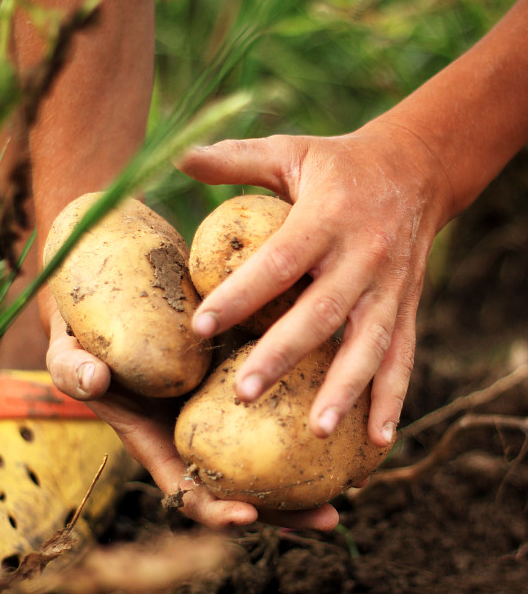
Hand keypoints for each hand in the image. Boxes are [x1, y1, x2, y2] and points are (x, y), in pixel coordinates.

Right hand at [45, 309, 338, 531]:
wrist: (110, 293)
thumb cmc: (83, 329)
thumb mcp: (68, 350)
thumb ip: (73, 367)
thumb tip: (95, 379)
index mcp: (158, 441)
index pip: (187, 491)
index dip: (215, 511)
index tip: (248, 520)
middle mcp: (197, 432)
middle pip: (244, 485)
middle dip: (285, 509)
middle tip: (331, 516)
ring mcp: (223, 408)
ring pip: (271, 450)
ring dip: (311, 470)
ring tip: (359, 478)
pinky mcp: (243, 375)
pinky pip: (280, 401)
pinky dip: (310, 411)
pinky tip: (347, 407)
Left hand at [178, 120, 451, 445]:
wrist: (418, 168)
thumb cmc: (339, 164)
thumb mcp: (290, 152)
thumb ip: (235, 159)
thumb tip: (176, 155)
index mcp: (327, 216)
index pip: (279, 262)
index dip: (241, 294)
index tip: (201, 327)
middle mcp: (363, 255)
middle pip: (321, 312)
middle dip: (283, 356)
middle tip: (244, 394)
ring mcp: (390, 287)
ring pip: (368, 344)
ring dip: (346, 390)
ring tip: (319, 431)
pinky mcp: (408, 306)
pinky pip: (403, 356)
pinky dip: (393, 399)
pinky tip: (380, 441)